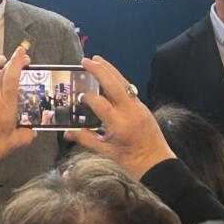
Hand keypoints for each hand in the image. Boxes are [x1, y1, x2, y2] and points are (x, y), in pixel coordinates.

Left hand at [0, 44, 34, 167]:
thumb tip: (31, 133)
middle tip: (17, 60)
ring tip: (0, 60)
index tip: (22, 53)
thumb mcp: (11, 143)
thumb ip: (24, 136)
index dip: (18, 61)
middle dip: (10, 61)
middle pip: (0, 69)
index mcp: (4, 105)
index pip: (12, 76)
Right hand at [63, 55, 175, 179]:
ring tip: (97, 59)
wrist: (156, 164)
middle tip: (85, 60)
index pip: (99, 102)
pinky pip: (128, 88)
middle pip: (113, 84)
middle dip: (99, 70)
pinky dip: (118, 80)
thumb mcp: (105, 152)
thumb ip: (85, 139)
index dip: (87, 97)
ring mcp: (138, 107)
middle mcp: (130, 112)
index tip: (78, 97)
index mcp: (119, 124)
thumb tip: (66, 132)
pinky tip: (109, 75)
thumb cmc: (130, 162)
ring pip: (123, 82)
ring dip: (110, 69)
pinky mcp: (143, 107)